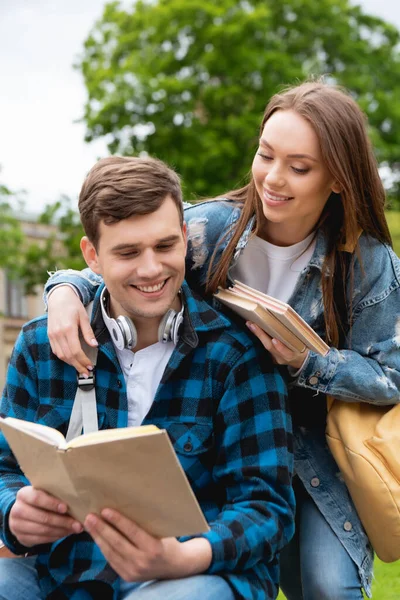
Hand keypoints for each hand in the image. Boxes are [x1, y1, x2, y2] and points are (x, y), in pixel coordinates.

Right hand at [9, 486, 82, 546]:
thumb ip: (54, 494)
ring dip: (61, 531)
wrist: (22, 514)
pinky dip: (56, 537)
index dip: (52, 503)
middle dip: (62, 521)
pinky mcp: (21, 538)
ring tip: (75, 529)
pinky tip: (65, 533)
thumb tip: (77, 500)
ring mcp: (17, 526)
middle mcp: (17, 510)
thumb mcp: (43, 493)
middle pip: (42, 517)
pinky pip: (41, 539)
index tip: (65, 508)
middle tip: (77, 524)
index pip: (37, 498)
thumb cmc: (39, 500)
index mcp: (23, 494)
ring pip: (43, 530)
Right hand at [47, 285, 97, 376]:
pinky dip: (64, 357)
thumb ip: (88, 332)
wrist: (59, 297)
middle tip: (86, 372)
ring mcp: (52, 335)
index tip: (90, 366)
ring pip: (61, 355)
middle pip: (68, 356)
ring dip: (71, 364)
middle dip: (78, 366)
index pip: (76, 350)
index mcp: (68, 328)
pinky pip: (56, 351)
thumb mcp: (84, 316)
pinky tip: (71, 360)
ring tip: (80, 368)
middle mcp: (58, 333)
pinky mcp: (50, 335)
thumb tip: (94, 345)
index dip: (83, 360)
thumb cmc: (73, 305)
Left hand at [84, 509, 211, 580]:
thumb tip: (127, 502)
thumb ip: (146, 522)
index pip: (132, 532)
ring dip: (98, 537)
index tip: (105, 510)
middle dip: (102, 529)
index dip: (117, 520)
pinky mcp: (127, 576)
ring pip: (111, 552)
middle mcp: (143, 561)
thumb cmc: (168, 541)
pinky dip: (103, 547)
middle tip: (90, 516)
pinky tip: (96, 537)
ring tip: (89, 524)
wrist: (175, 566)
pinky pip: (111, 560)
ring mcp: (134, 571)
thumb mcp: (161, 530)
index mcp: (154, 548)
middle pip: (117, 543)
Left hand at [246, 322, 308, 369]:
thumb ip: (295, 334)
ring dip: (257, 334)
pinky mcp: (270, 358)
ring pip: (265, 346)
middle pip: (270, 347)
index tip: (274, 340)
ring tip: (250, 324)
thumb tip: (287, 317)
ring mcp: (275, 358)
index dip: (280, 347)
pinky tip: (252, 329)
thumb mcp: (303, 343)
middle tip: (252, 324)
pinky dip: (258, 337)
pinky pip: (263, 347)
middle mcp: (282, 358)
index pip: (286, 352)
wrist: (300, 360)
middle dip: (261, 335)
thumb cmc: (302, 347)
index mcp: (293, 354)